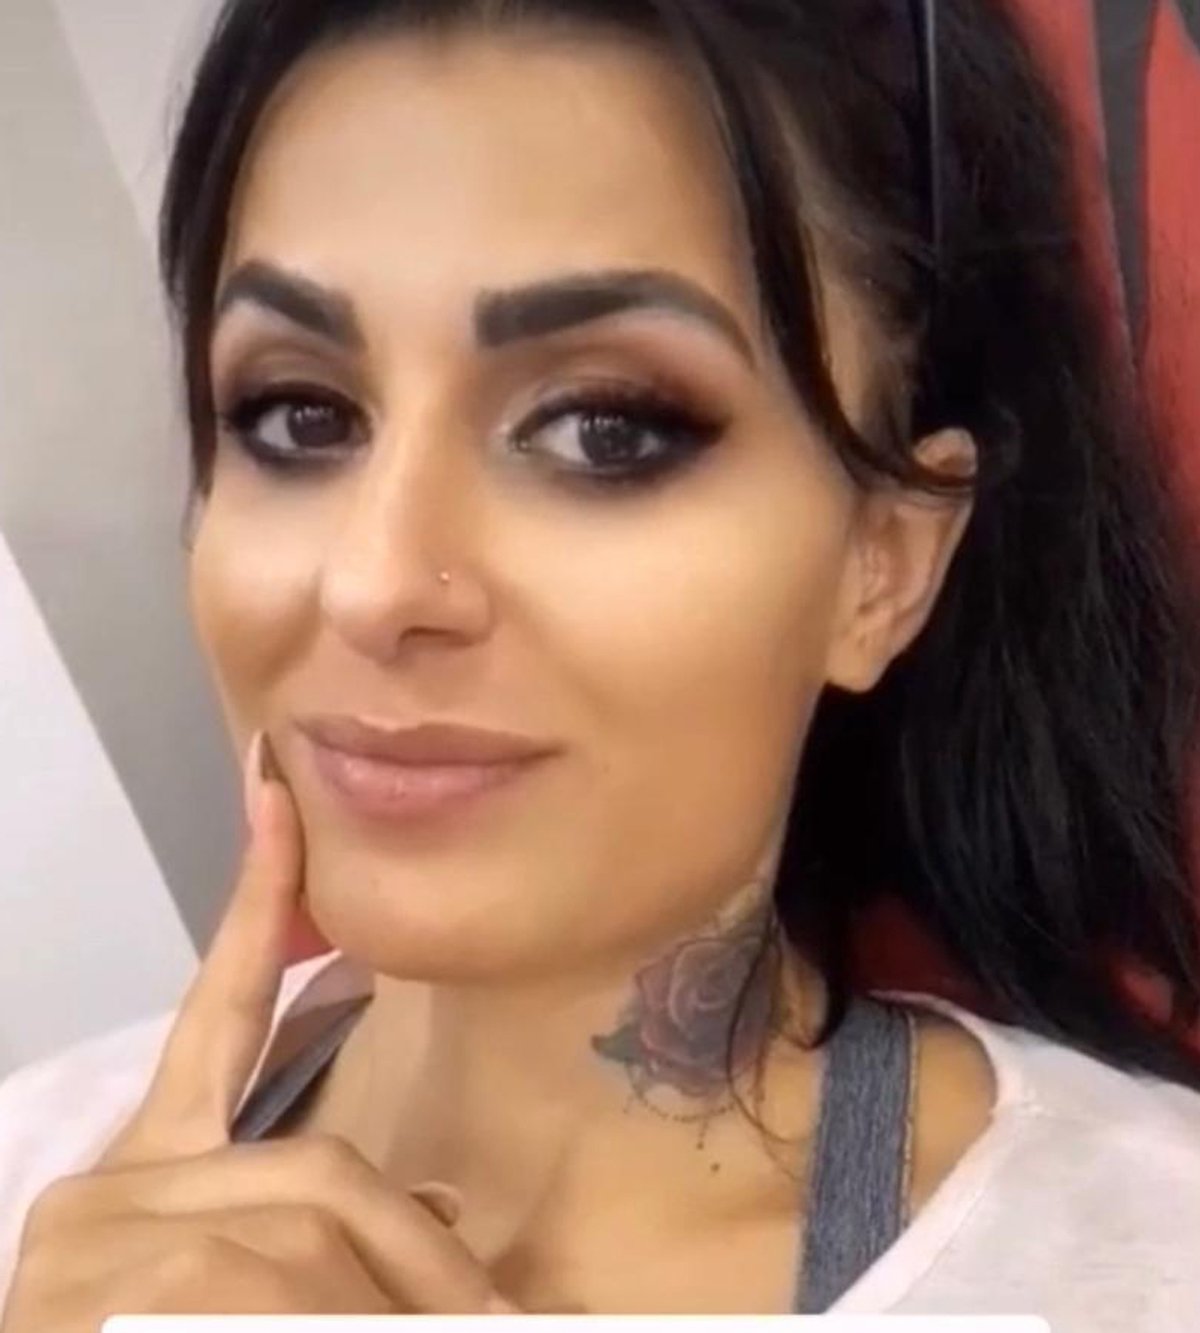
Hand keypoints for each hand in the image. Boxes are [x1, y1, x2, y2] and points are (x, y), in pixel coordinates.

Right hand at [1, 733, 509, 1328]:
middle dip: (408, 1255)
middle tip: (487, 1314)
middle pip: (320, 1169)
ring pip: (306, 1239)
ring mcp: (85, 1234)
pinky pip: (259, 1287)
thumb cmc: (177, 1330)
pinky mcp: (75, 1285)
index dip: (258, 903)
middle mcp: (112, 1182)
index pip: (223, 1012)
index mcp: (158, 1163)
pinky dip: (329, 1323)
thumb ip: (338, 1222)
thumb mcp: (269, 1270)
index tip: (275, 792)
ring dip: (383, 1310)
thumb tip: (444, 1207)